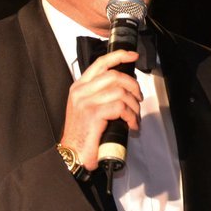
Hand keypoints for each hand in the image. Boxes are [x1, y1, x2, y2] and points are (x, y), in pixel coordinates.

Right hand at [59, 50, 141, 171]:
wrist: (73, 153)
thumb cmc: (82, 134)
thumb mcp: (86, 108)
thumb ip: (99, 94)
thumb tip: (122, 86)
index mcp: (79, 87)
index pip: (100, 63)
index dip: (118, 56)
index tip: (132, 56)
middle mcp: (81, 92)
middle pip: (115, 76)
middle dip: (133, 86)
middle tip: (137, 98)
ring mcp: (86, 102)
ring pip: (120, 92)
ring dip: (133, 105)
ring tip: (133, 116)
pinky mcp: (94, 114)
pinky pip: (121, 107)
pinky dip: (131, 116)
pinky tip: (131, 124)